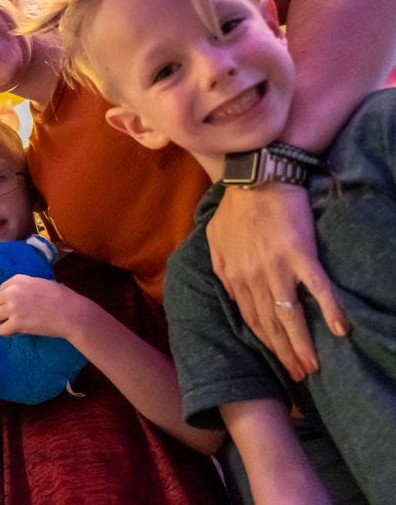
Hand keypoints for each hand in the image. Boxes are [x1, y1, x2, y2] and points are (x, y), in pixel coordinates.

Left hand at [0, 274, 89, 339]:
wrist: (71, 313)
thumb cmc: (62, 298)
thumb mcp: (41, 283)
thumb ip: (26, 286)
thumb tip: (19, 294)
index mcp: (18, 279)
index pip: (0, 289)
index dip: (7, 299)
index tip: (18, 305)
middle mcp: (12, 291)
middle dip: (1, 310)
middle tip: (14, 317)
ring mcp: (12, 307)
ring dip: (2, 321)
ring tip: (15, 324)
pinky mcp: (16, 323)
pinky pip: (1, 331)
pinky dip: (9, 333)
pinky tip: (20, 331)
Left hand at [208, 184, 347, 380]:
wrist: (257, 179)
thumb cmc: (237, 209)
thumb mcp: (216, 242)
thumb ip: (223, 272)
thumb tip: (232, 298)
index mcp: (236, 275)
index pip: (252, 319)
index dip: (265, 344)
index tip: (277, 363)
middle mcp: (254, 277)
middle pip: (271, 324)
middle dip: (284, 353)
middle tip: (299, 376)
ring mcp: (277, 267)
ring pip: (290, 314)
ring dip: (302, 343)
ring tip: (313, 365)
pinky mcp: (299, 254)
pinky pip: (316, 287)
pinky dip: (328, 309)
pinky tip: (339, 329)